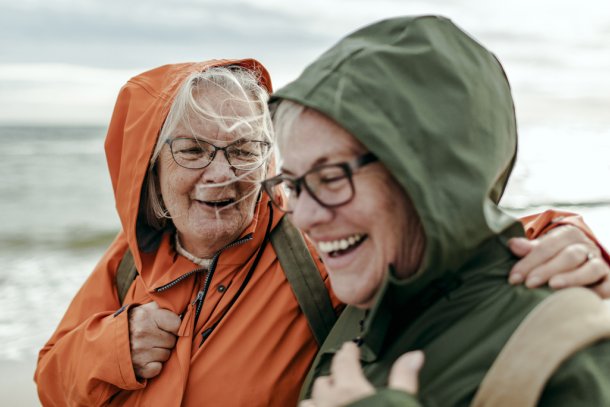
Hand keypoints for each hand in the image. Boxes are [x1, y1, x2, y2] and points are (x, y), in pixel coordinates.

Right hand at [128, 301, 180, 378]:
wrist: (106, 342)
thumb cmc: (132, 323)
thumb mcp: (145, 309)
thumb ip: (163, 307)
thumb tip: (185, 311)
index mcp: (146, 316)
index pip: (177, 325)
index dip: (174, 327)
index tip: (167, 328)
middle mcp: (143, 333)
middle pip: (172, 341)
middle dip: (166, 340)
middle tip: (155, 338)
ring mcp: (140, 352)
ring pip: (166, 355)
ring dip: (160, 352)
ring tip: (149, 347)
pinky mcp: (138, 367)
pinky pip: (158, 368)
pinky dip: (154, 365)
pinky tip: (146, 358)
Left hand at [300, 342, 423, 406]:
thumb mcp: (399, 403)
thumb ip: (404, 378)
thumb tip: (415, 356)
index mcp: (350, 390)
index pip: (344, 361)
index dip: (348, 352)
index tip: (350, 348)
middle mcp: (329, 401)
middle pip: (324, 381)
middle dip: (333, 378)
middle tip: (341, 378)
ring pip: (310, 400)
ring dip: (318, 398)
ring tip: (328, 399)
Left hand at [508, 226, 609, 297]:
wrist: (582, 261)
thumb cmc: (554, 256)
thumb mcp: (542, 249)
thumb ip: (529, 248)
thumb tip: (512, 244)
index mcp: (568, 235)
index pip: (548, 245)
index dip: (530, 261)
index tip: (514, 278)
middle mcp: (587, 247)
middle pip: (569, 256)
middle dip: (547, 269)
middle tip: (529, 283)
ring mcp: (600, 264)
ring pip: (591, 268)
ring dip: (572, 278)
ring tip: (553, 286)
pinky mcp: (609, 281)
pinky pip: (607, 287)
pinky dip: (597, 293)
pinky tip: (580, 299)